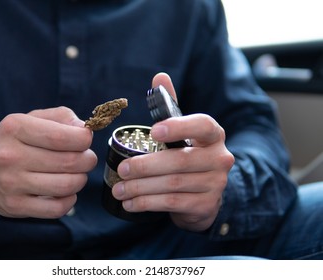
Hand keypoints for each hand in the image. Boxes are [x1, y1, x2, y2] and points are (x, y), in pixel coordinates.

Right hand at [0, 106, 96, 217]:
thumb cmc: (16, 141)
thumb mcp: (33, 118)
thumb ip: (62, 117)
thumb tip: (84, 129)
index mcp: (15, 128)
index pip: (60, 136)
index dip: (83, 139)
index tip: (86, 140)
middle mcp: (10, 156)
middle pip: (69, 162)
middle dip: (88, 160)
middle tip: (87, 158)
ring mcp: (11, 183)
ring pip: (66, 185)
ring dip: (81, 179)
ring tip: (77, 173)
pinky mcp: (15, 206)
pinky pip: (57, 208)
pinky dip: (70, 199)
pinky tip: (66, 191)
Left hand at [112, 73, 233, 230]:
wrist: (207, 194)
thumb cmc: (189, 156)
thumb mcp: (183, 132)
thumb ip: (171, 107)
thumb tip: (159, 77)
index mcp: (213, 135)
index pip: (202, 125)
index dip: (178, 126)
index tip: (153, 131)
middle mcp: (220, 158)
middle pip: (179, 161)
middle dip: (145, 166)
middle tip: (122, 170)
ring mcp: (215, 184)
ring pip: (172, 184)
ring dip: (141, 188)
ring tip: (119, 189)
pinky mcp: (206, 205)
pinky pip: (172, 203)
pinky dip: (147, 203)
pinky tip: (130, 203)